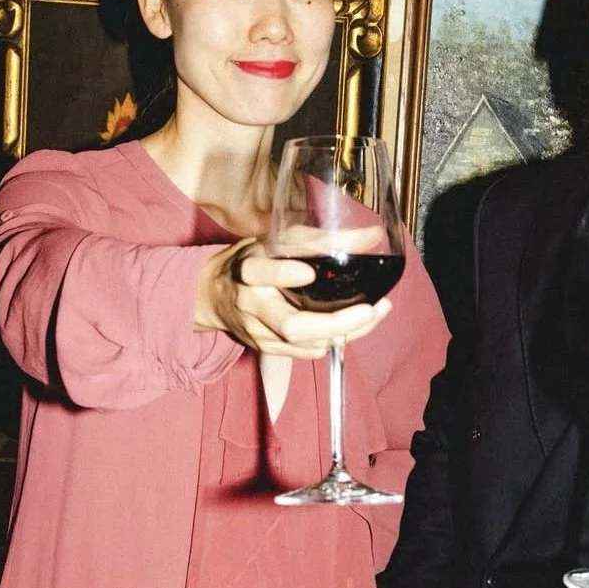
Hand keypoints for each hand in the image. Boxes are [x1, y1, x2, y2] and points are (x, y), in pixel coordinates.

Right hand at [195, 240, 391, 359]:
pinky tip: (357, 325)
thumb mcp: (278, 240)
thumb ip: (322, 238)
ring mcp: (259, 331)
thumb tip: (373, 235)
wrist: (212, 295)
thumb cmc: (253, 260)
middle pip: (291, 324)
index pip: (260, 272)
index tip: (307, 272)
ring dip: (346, 332)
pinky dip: (336, 340)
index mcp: (249, 269)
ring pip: (305, 344)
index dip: (283, 275)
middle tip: (368, 309)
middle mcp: (252, 304)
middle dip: (335, 322)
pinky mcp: (267, 348)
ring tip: (376, 313)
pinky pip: (307, 352)